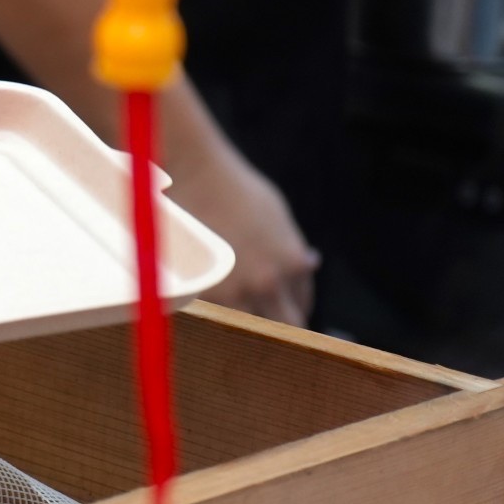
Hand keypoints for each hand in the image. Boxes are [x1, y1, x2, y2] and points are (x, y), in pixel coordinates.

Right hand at [165, 143, 318, 326]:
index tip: (287, 307)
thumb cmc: (236, 187)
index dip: (296, 305)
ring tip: (237, 317)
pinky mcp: (198, 289)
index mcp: (292, 263)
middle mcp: (266, 283)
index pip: (303, 302)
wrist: (194, 174)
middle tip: (275, 330)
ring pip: (248, 328)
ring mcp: (231, 290)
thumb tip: (309, 263)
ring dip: (246, 322)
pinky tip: (209, 300)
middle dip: (282, 327)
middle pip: (286, 327)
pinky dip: (214, 309)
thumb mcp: (277, 213)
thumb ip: (293, 244)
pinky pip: (212, 313)